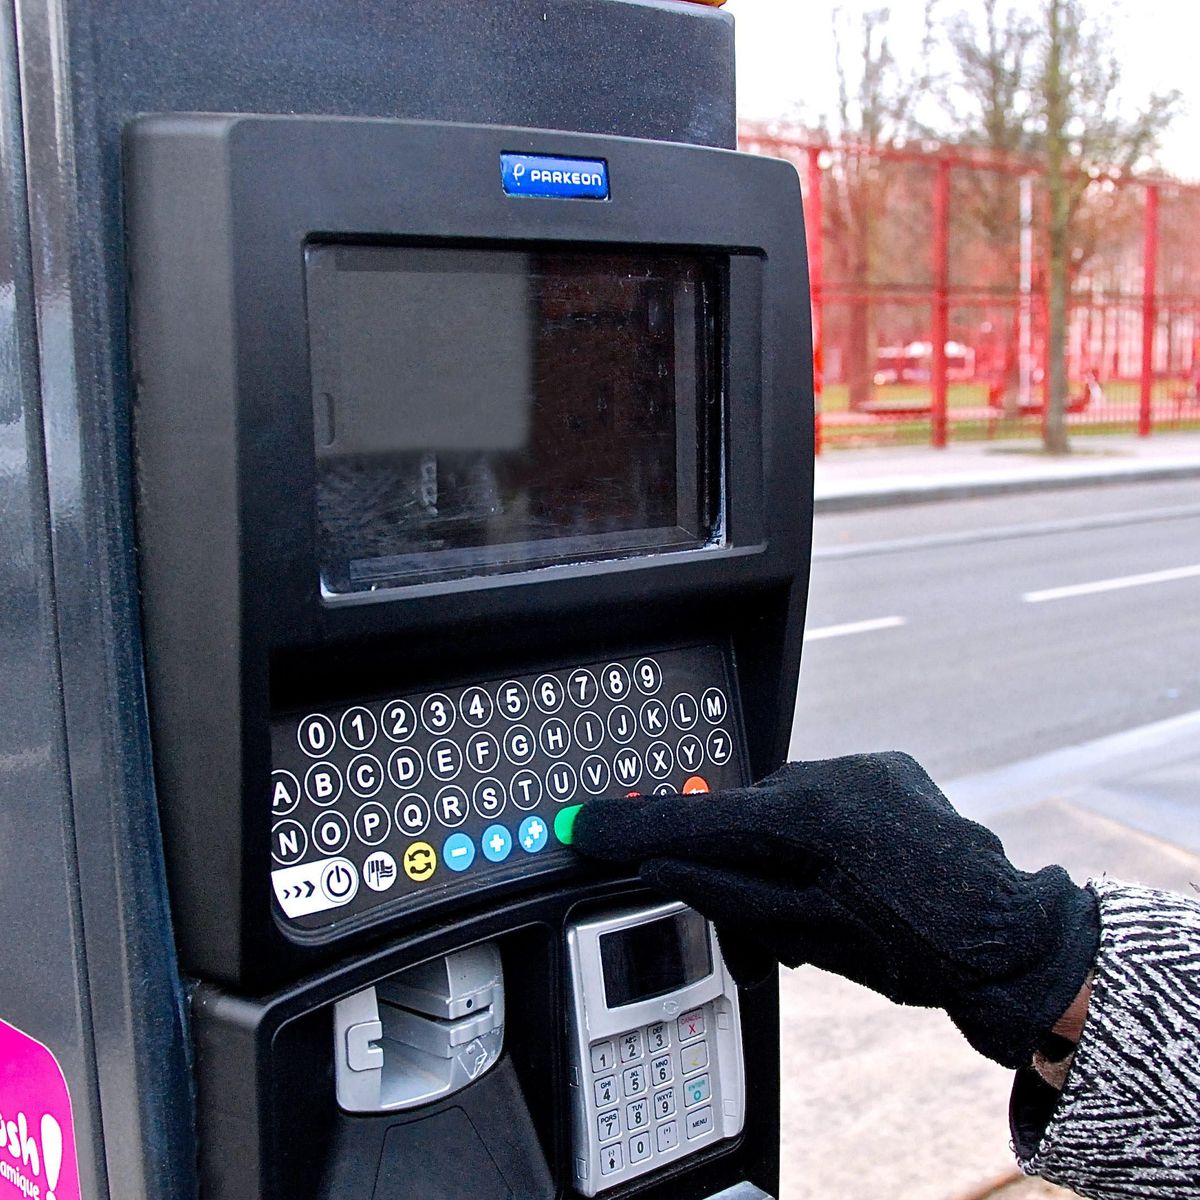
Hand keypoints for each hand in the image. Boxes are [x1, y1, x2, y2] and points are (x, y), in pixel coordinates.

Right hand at [572, 753, 1098, 1068]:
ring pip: (783, 801)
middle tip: (778, 908)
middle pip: (739, 810)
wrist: (1006, 934)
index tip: (583, 822)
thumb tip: (663, 866)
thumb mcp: (805, 937)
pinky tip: (855, 862)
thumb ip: (724, 892)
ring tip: (831, 892)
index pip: (691, 821)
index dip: (629, 825)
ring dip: (785, 838)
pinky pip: (825, 791)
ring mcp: (859, 764)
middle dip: (737, 849)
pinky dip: (821, 823)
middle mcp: (826, 775)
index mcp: (801, 820)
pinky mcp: (886, 765)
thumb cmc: (912, 949)